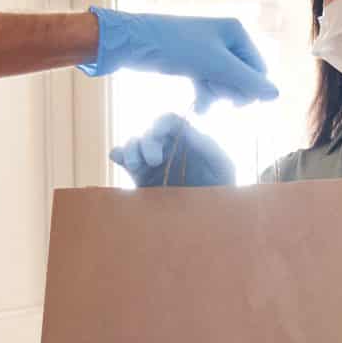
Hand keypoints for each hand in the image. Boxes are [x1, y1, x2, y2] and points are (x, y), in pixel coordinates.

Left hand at [81, 7, 278, 112]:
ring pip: (225, 83)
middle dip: (229, 92)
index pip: (258, 69)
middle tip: (212, 97)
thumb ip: (247, 81)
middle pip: (243, 77)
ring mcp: (208, 50)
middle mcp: (225, 38)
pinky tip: (197, 108)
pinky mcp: (192, 61)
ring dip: (216, 97)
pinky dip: (204, 96)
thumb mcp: (214, 65)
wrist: (131, 42)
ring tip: (201, 105)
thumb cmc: (174, 47)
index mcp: (236, 31)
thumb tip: (276, 95)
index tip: (230, 100)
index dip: (248, 89)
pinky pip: (209, 83)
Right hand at [109, 113, 234, 187]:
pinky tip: (121, 161)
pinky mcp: (140, 180)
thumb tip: (185, 128)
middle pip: (149, 133)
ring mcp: (152, 164)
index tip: (159, 133)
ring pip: (133, 144)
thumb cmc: (223, 192)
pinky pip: (124, 160)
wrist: (210, 221)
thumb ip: (207, 145)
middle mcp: (168, 149)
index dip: (161, 122)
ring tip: (138, 165)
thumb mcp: (223, 167)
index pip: (170, 121)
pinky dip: (118, 155)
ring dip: (131, 149)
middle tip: (155, 160)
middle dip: (148, 142)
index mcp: (188, 141)